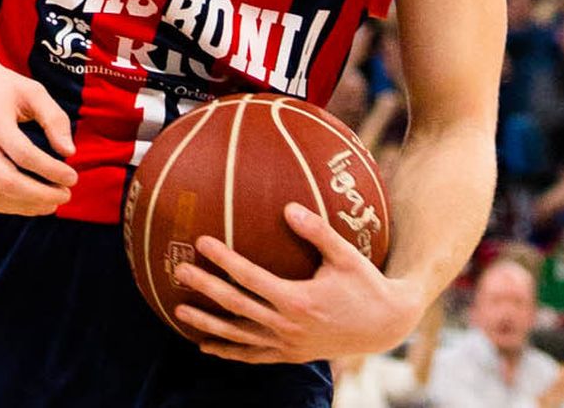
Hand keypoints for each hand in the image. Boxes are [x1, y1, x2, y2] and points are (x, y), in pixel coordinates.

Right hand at [0, 56, 76, 216]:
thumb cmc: (2, 87)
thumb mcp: (33, 91)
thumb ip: (54, 119)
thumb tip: (70, 152)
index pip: (24, 154)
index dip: (51, 171)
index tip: (72, 177)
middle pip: (8, 182)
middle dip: (42, 195)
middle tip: (65, 195)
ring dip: (27, 206)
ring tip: (51, 202)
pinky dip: (8, 207)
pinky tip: (28, 202)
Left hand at [173, 203, 418, 363]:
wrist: (385, 326)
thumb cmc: (365, 284)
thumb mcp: (345, 255)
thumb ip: (317, 230)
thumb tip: (288, 207)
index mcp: (298, 300)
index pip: (251, 278)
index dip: (224, 260)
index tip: (201, 242)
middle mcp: (288, 327)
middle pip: (237, 307)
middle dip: (206, 289)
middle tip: (179, 272)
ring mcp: (288, 345)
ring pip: (239, 337)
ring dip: (208, 324)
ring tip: (179, 310)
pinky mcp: (291, 355)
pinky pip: (253, 356)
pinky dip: (229, 352)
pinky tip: (206, 346)